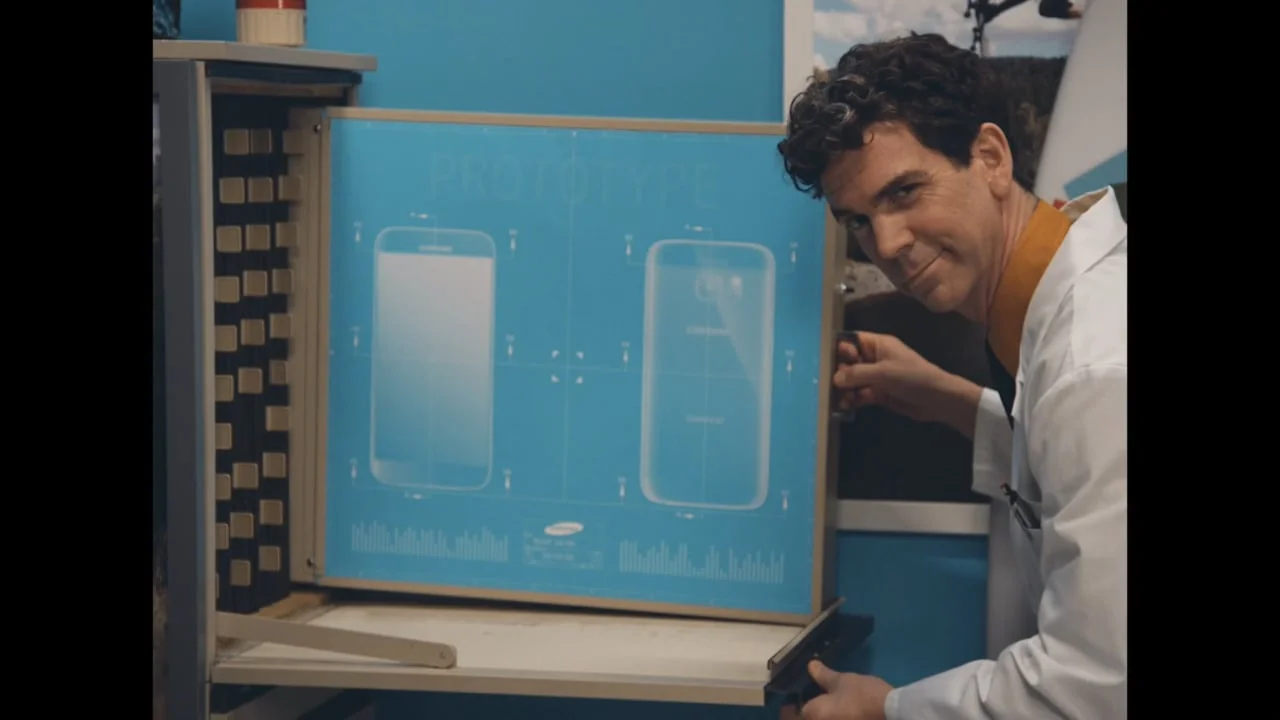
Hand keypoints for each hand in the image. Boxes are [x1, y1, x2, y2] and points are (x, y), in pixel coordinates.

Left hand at [780, 661, 892, 719]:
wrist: (891, 714)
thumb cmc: (862, 695)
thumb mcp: (842, 681)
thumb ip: (823, 675)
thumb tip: (810, 666)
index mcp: (812, 714)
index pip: (792, 713)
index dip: (793, 705)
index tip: (796, 698)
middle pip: (806, 719)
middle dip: (806, 713)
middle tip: (811, 702)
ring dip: (821, 715)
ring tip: (830, 706)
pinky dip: (835, 717)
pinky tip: (841, 713)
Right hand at [833, 331, 951, 423]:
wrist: (936, 400)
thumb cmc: (912, 377)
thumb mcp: (883, 372)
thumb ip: (857, 373)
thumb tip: (835, 377)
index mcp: (878, 345)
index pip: (853, 340)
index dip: (839, 348)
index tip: (824, 359)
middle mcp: (875, 359)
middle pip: (849, 362)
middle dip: (838, 372)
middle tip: (828, 383)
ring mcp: (876, 377)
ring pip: (852, 380)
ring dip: (843, 389)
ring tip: (836, 398)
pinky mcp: (878, 393)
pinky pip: (859, 394)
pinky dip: (851, 399)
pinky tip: (844, 406)